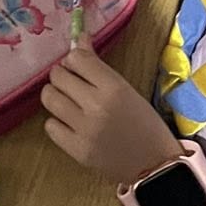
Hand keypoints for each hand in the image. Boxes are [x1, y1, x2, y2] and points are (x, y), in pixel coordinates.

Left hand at [42, 42, 180, 185]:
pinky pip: (50, 126)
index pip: (76, 58)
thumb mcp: (126, 90)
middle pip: (57, 76)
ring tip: (68, 102)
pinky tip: (70, 124)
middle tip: (72, 84)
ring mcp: (84, 130)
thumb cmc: (145, 123)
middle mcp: (96, 106)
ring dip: (56, 96)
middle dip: (62, 76)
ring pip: (49, 98)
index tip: (78, 66)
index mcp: (113, 88)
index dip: (74, 60)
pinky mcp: (77, 151)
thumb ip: (98, 67)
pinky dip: (57, 122)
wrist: (156, 166)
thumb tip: (79, 40)